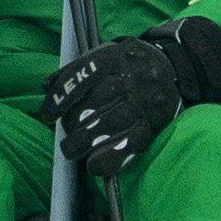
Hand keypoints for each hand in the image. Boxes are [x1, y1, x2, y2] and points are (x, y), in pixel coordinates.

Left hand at [41, 18, 220, 179]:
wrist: (174, 69)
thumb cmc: (127, 66)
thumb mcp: (104, 56)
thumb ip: (76, 70)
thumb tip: (46, 86)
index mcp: (117, 57)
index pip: (84, 75)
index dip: (62, 97)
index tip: (47, 114)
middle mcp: (133, 78)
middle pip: (96, 101)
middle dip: (72, 121)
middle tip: (66, 131)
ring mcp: (146, 103)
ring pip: (111, 124)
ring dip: (84, 142)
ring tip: (71, 149)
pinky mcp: (154, 125)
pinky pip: (130, 145)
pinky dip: (109, 159)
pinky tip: (93, 165)